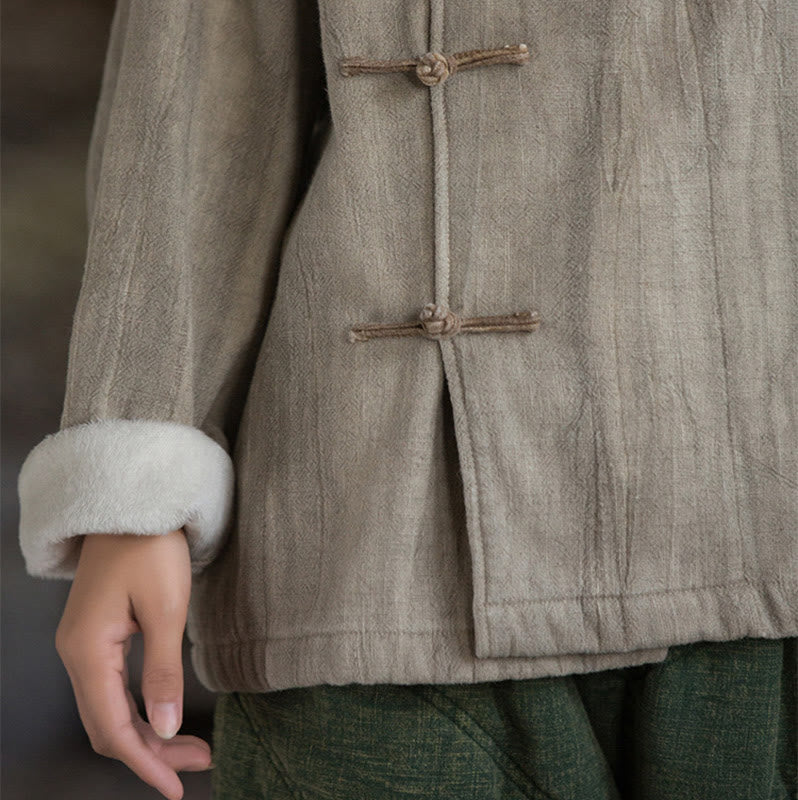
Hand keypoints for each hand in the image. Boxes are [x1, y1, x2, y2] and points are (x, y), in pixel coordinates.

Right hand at [54, 528, 212, 799]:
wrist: (136, 503)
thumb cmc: (151, 547)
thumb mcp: (166, 610)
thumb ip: (163, 672)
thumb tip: (165, 727)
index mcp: (87, 651)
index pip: (113, 728)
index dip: (145, 763)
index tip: (177, 787)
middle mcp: (77, 654)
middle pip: (108, 724)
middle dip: (151, 751)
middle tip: (197, 763)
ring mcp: (84, 644)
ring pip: (110, 708)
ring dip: (147, 732)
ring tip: (190, 747)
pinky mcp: (98, 634)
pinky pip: (112, 686)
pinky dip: (138, 707)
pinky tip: (163, 715)